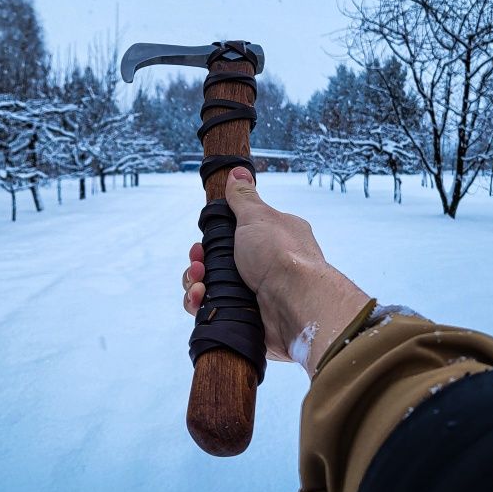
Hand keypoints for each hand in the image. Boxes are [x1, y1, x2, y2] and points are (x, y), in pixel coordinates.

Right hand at [182, 167, 370, 374]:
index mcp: (273, 240)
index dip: (212, 240)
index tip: (201, 243)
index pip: (234, 237)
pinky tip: (200, 301)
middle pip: (219, 264)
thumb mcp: (258, 217)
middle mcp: (266, 267)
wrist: (295, 304)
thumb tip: (238, 172)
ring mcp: (256, 295)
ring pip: (213, 289)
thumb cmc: (281, 256)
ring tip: (200, 285)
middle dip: (201, 264)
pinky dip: (202, 306)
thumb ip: (244, 197)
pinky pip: (216, 312)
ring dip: (197, 285)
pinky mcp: (247, 319)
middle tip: (198, 265)